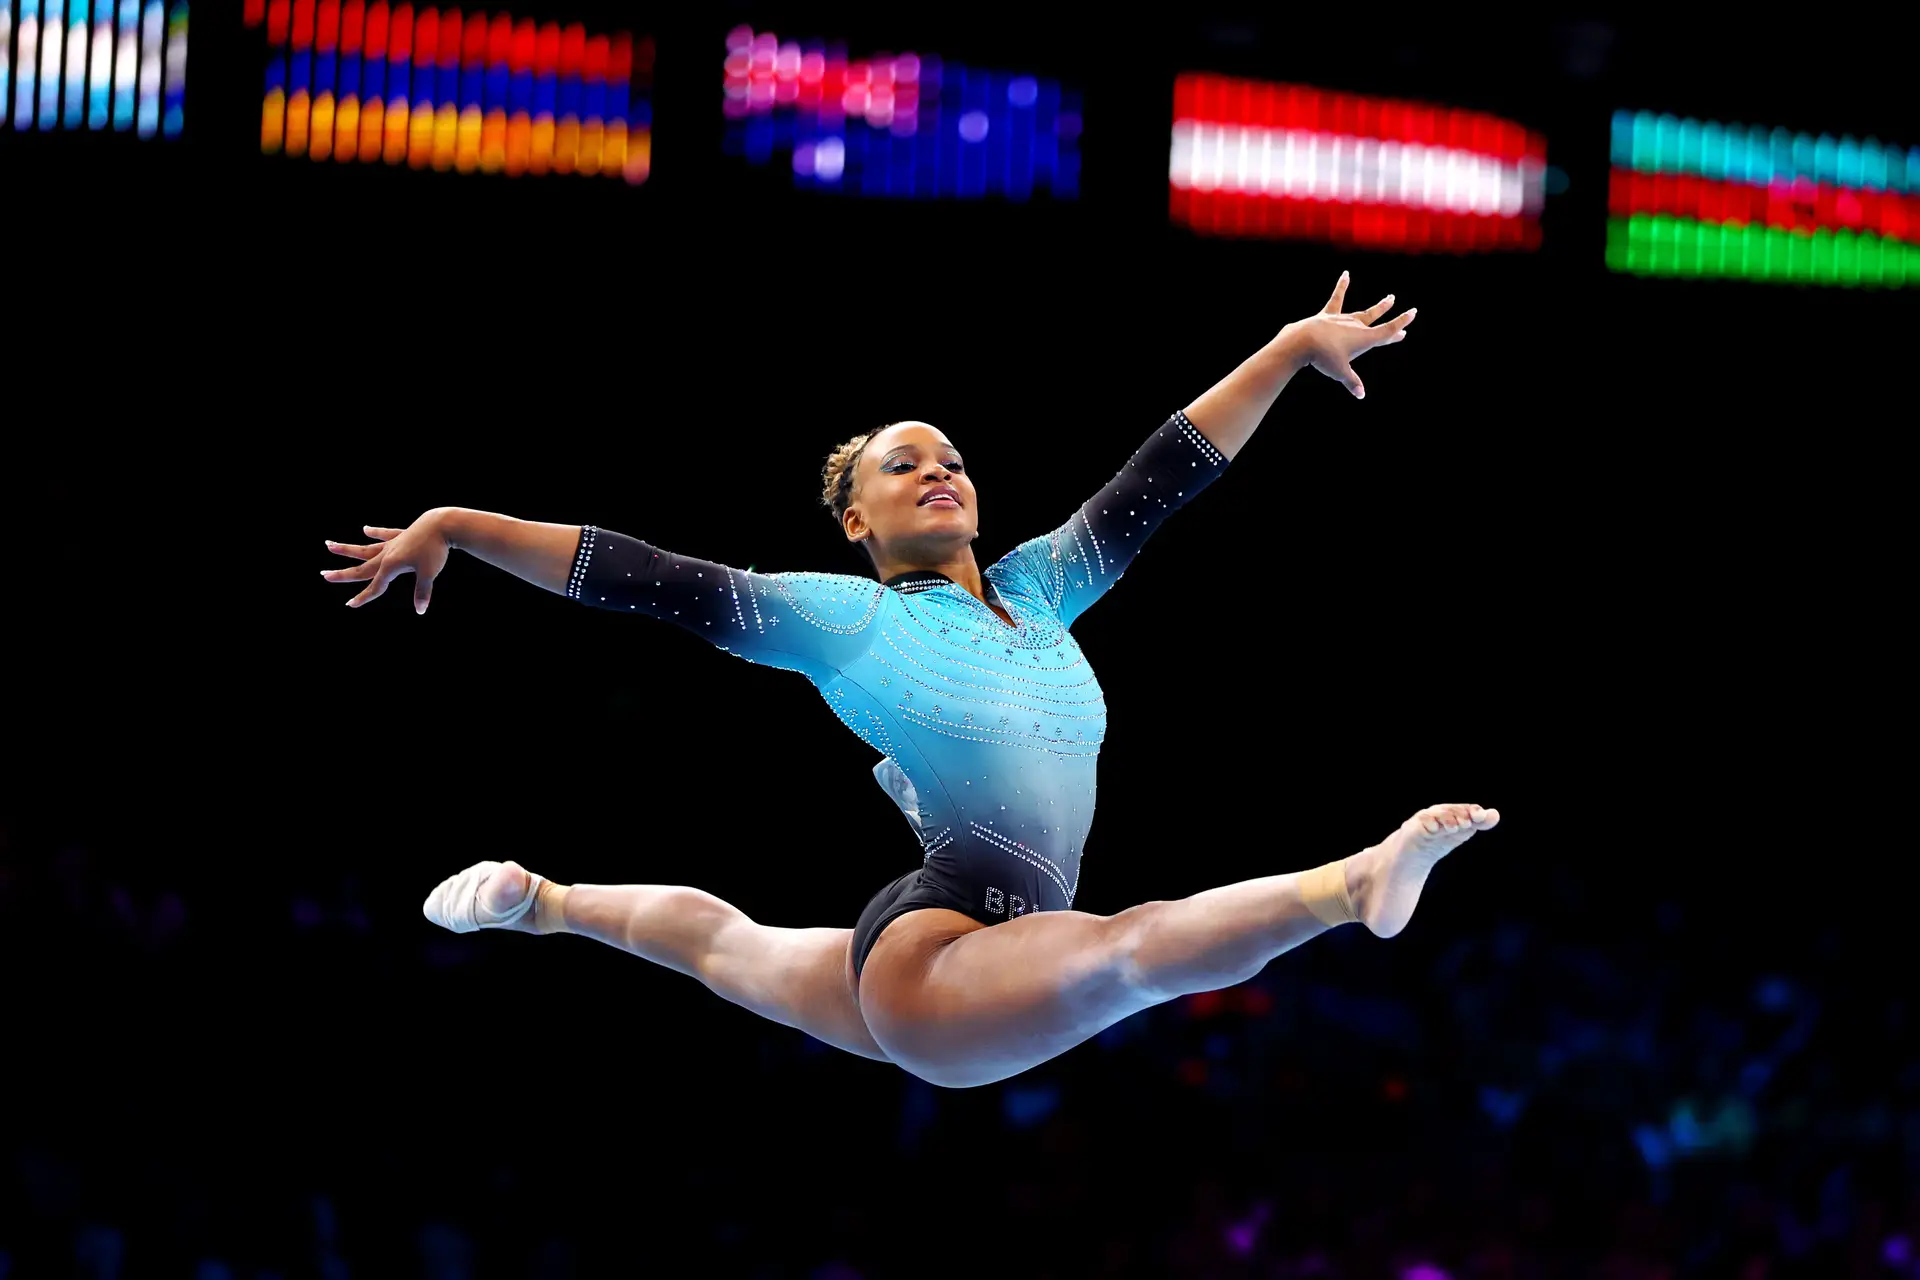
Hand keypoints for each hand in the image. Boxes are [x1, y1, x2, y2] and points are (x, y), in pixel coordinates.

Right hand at [321, 510, 453, 613]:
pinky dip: (375, 532)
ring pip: (365, 549)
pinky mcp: (401, 535)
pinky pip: (385, 535)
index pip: (375, 586)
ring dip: (347, 549)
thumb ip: (422, 592)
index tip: (350, 605)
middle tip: (323, 574)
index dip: (363, 597)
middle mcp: (386, 555)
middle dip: (342, 574)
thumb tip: (420, 611)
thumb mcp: (429, 573)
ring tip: (329, 544)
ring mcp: (392, 544)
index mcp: (390, 566)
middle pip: (361, 568)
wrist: (441, 524)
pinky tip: (365, 529)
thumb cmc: (435, 550)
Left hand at [1277, 272, 1416, 399]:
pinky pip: (1337, 298)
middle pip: (1379, 322)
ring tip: (1390, 298)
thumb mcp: (1340, 372)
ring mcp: (1343, 319)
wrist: (1303, 341)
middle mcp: (1356, 326)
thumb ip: (1352, 382)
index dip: (1401, 323)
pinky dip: (1341, 286)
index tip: (1413, 312)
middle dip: (1393, 318)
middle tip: (1407, 312)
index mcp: (1364, 339)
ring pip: (1364, 312)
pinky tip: (1345, 274)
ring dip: (1378, 307)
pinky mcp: (1327, 315)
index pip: (1387, 331)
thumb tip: (1361, 395)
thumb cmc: (1324, 358)